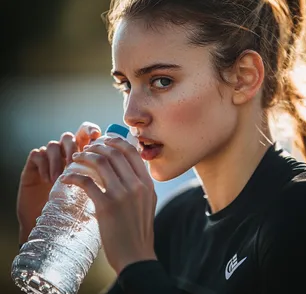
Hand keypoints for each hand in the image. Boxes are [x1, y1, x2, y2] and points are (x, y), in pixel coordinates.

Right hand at [17, 122, 100, 242]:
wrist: (54, 232)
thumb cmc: (84, 215)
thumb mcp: (102, 195)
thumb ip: (112, 178)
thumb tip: (134, 168)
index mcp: (85, 158)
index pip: (88, 134)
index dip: (91, 130)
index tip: (97, 134)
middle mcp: (68, 155)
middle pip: (72, 136)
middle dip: (77, 148)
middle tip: (78, 159)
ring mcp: (50, 160)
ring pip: (54, 145)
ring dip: (57, 158)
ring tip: (59, 176)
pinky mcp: (32, 168)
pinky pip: (37, 155)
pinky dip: (43, 165)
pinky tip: (46, 179)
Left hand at [60, 136, 157, 274]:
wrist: (135, 255)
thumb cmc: (139, 230)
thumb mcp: (147, 202)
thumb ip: (139, 184)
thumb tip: (125, 167)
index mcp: (147, 183)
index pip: (131, 151)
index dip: (115, 141)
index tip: (104, 140)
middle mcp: (136, 185)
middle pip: (114, 153)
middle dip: (97, 146)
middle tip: (86, 149)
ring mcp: (121, 194)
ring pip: (100, 162)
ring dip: (85, 157)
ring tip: (76, 159)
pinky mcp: (106, 206)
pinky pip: (87, 181)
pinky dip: (74, 176)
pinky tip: (67, 178)